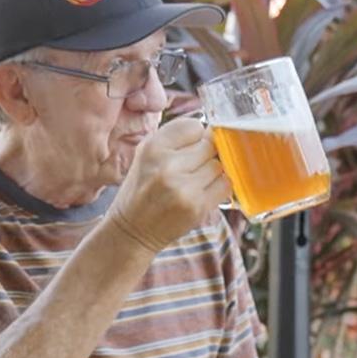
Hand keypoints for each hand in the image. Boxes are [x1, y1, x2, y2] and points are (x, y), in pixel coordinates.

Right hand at [106, 117, 229, 252]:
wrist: (132, 231)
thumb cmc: (141, 191)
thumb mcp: (146, 156)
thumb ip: (175, 140)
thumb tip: (211, 130)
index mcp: (152, 147)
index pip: (193, 126)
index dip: (196, 136)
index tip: (191, 146)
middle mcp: (167, 165)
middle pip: (209, 145)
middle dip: (205, 154)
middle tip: (193, 166)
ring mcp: (184, 187)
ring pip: (218, 165)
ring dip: (212, 171)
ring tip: (195, 180)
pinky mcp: (197, 206)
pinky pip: (225, 185)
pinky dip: (219, 186)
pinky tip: (204, 190)